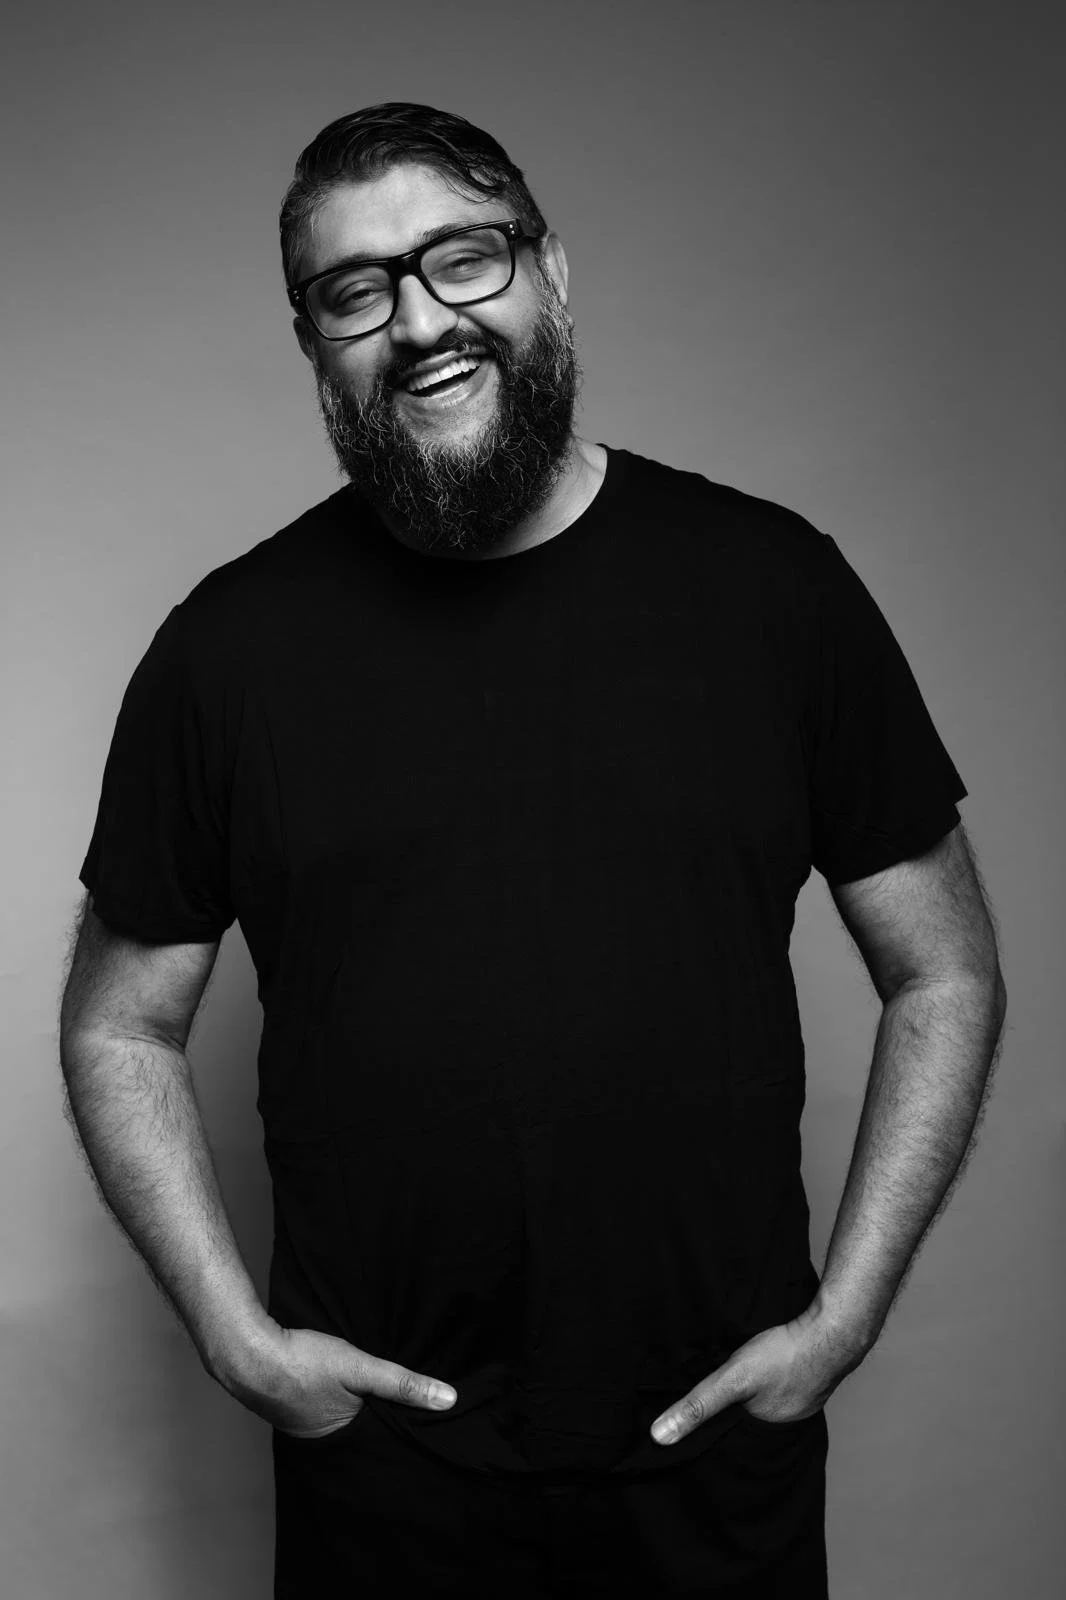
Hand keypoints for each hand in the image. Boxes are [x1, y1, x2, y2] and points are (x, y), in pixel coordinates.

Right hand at [219, 1321, 457, 1439]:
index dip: (399, 1426)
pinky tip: (334, 1380)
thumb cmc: (302, 1362)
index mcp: (342, 1439)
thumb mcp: (360, 1368)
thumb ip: (403, 1383)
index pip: (381, 1438)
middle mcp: (321, 1440)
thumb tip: (448, 1401)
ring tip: (370, 1390)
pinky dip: (331, 1395)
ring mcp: (301, 1423)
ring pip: (339, 1415)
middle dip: (377, 1416)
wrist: (246, 1353)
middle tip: (402, 1401)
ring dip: (352, 1403)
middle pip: (360, 1428)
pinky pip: (318, 1403)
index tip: (422, 1420)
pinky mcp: (287, 1403)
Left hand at [650, 1301, 868, 1445]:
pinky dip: (772, 1374)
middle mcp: (788, 1421)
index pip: (733, 1436)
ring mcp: (803, 1398)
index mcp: (769, 1432)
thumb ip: (697, 1406)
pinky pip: (784, 1380)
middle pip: (749, 1416)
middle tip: (717, 1391)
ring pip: (767, 1397)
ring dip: (754, 1389)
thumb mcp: (732, 1379)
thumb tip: (658, 1437)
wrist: (832, 1329)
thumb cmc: (783, 1356)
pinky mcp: (809, 1375)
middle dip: (734, 1408)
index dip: (716, 1427)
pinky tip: (766, 1361)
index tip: (696, 1420)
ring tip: (739, 1376)